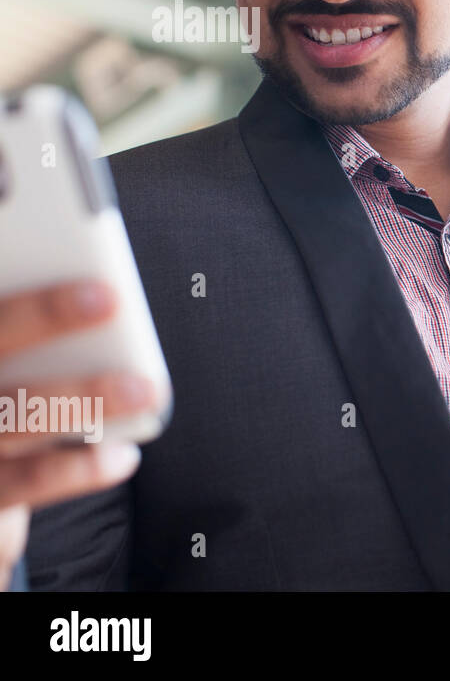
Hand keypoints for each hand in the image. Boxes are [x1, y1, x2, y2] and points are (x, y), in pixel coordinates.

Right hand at [0, 280, 159, 589]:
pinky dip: (80, 468)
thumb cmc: (14, 390)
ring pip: (15, 416)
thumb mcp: (17, 356)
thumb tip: (94, 283)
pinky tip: (124, 455)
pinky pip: (27, 479)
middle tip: (108, 297)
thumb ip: (31, 325)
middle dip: (44, 316)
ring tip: (145, 389)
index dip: (27, 297)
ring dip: (85, 399)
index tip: (63, 260)